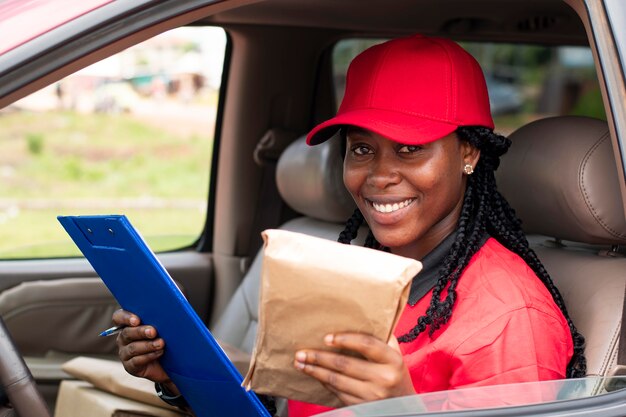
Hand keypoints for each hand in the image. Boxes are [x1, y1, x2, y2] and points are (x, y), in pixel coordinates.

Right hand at [112, 309, 177, 393]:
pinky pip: (136, 361)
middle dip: (141, 331)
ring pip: (132, 348)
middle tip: (153, 331)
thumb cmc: (169, 336)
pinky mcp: (131, 367)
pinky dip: (149, 356)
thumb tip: (172, 291)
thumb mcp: (170, 319)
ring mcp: (125, 353)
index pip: (119, 317)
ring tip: (161, 343)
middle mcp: (123, 338)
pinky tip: (159, 353)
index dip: (125, 317)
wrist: (174, 361)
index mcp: (129, 323)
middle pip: (126, 332)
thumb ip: (169, 304)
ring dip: (147, 345)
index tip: (137, 319)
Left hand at [293, 333, 414, 404]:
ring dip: (315, 371)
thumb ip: (383, 337)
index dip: (345, 339)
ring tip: (300, 363)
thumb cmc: (396, 374)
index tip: (327, 337)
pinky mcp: (362, 406)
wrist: (405, 405)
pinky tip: (315, 375)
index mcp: (393, 360)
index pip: (367, 344)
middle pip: (345, 364)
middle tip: (302, 352)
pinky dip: (324, 382)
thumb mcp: (396, 354)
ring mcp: (372, 395)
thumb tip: (362, 316)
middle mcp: (384, 378)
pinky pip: (338, 392)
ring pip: (337, 380)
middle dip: (319, 357)